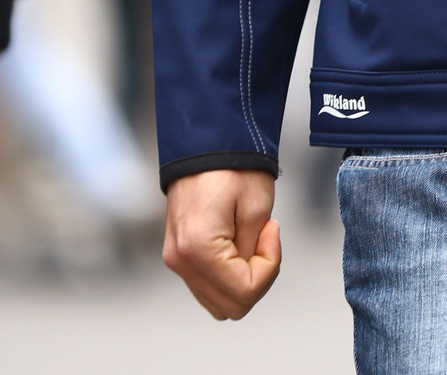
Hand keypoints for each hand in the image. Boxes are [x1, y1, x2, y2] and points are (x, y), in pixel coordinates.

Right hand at [164, 169, 280, 318]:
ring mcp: (176, 259)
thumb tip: (250, 273)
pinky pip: (208, 284)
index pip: (244, 292)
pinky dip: (229, 273)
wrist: (205, 140)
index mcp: (198, 249)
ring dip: (242, 279)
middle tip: (263, 236)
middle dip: (257, 277)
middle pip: (231, 306)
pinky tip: (237, 240)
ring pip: (218, 301)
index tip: (271, 229)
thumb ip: (254, 252)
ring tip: (250, 237)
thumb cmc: (232, 165)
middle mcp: (180, 260)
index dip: (269, 266)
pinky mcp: (178, 253)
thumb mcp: (256, 207)